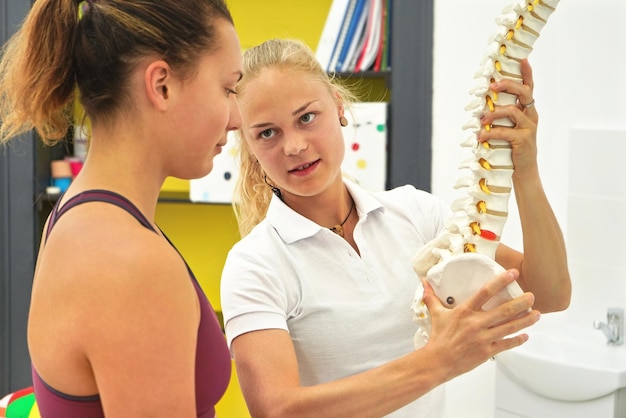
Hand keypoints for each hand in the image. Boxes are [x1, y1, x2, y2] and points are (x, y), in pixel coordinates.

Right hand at [422, 268, 539, 377]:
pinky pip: (506, 344)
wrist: (438, 361)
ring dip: (525, 320)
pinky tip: (526, 335)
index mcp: (465, 311)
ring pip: (509, 327)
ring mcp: (483, 338)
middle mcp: (476, 323)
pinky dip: (517, 340)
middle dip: (521, 302)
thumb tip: (423, 282)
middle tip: (532, 296)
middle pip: (504, 310)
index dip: (500, 281)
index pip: (485, 292)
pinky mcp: (487, 351)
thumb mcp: (436, 314)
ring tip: (537, 314)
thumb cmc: (438, 337)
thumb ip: (432, 297)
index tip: (513, 273)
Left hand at [477, 59, 538, 176]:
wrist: (524, 171)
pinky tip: (481, 137)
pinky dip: (490, 133)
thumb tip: (482, 108)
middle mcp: (531, 116)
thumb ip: (501, 118)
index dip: (527, 74)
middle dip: (508, 85)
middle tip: (494, 86)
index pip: (529, 88)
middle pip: (524, 92)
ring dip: (493, 114)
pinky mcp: (523, 140)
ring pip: (512, 111)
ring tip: (482, 121)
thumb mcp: (508, 129)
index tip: (522, 60)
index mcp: (528, 111)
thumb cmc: (513, 149)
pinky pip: (505, 131)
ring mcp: (529, 128)